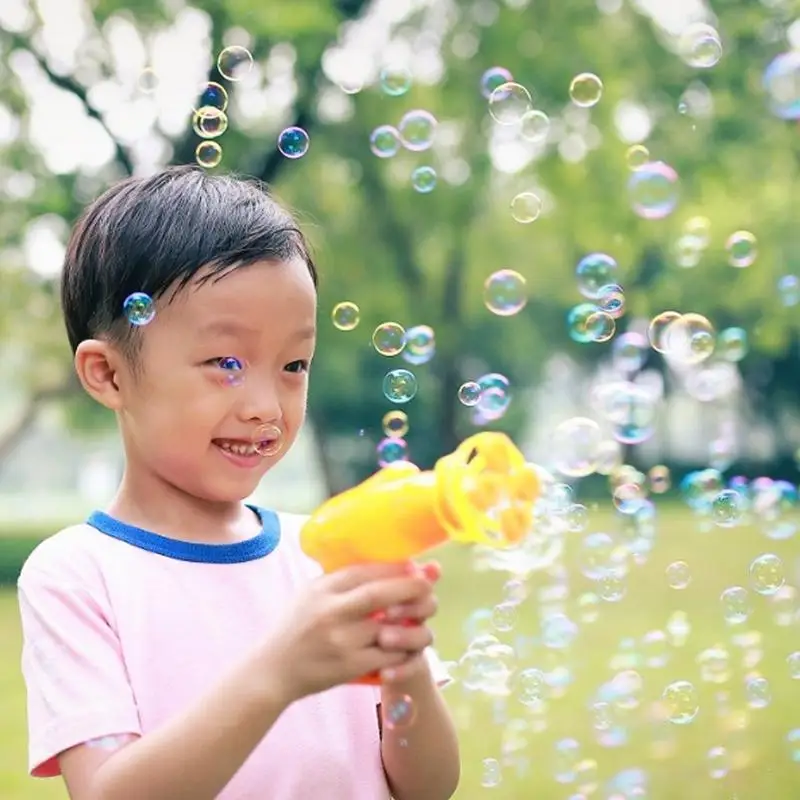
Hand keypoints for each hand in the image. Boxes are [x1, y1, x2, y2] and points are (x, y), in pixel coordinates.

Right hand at [266, 562, 434, 701]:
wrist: (273, 671)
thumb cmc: (296, 627)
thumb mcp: (310, 593)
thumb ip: (340, 579)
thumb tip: (383, 563)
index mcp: (323, 589)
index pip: (365, 571)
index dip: (395, 567)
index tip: (415, 566)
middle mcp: (331, 612)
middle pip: (380, 594)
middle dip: (410, 588)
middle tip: (428, 586)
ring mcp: (341, 641)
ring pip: (389, 628)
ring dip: (411, 622)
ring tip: (421, 617)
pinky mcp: (349, 667)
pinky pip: (387, 656)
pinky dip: (403, 650)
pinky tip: (409, 645)